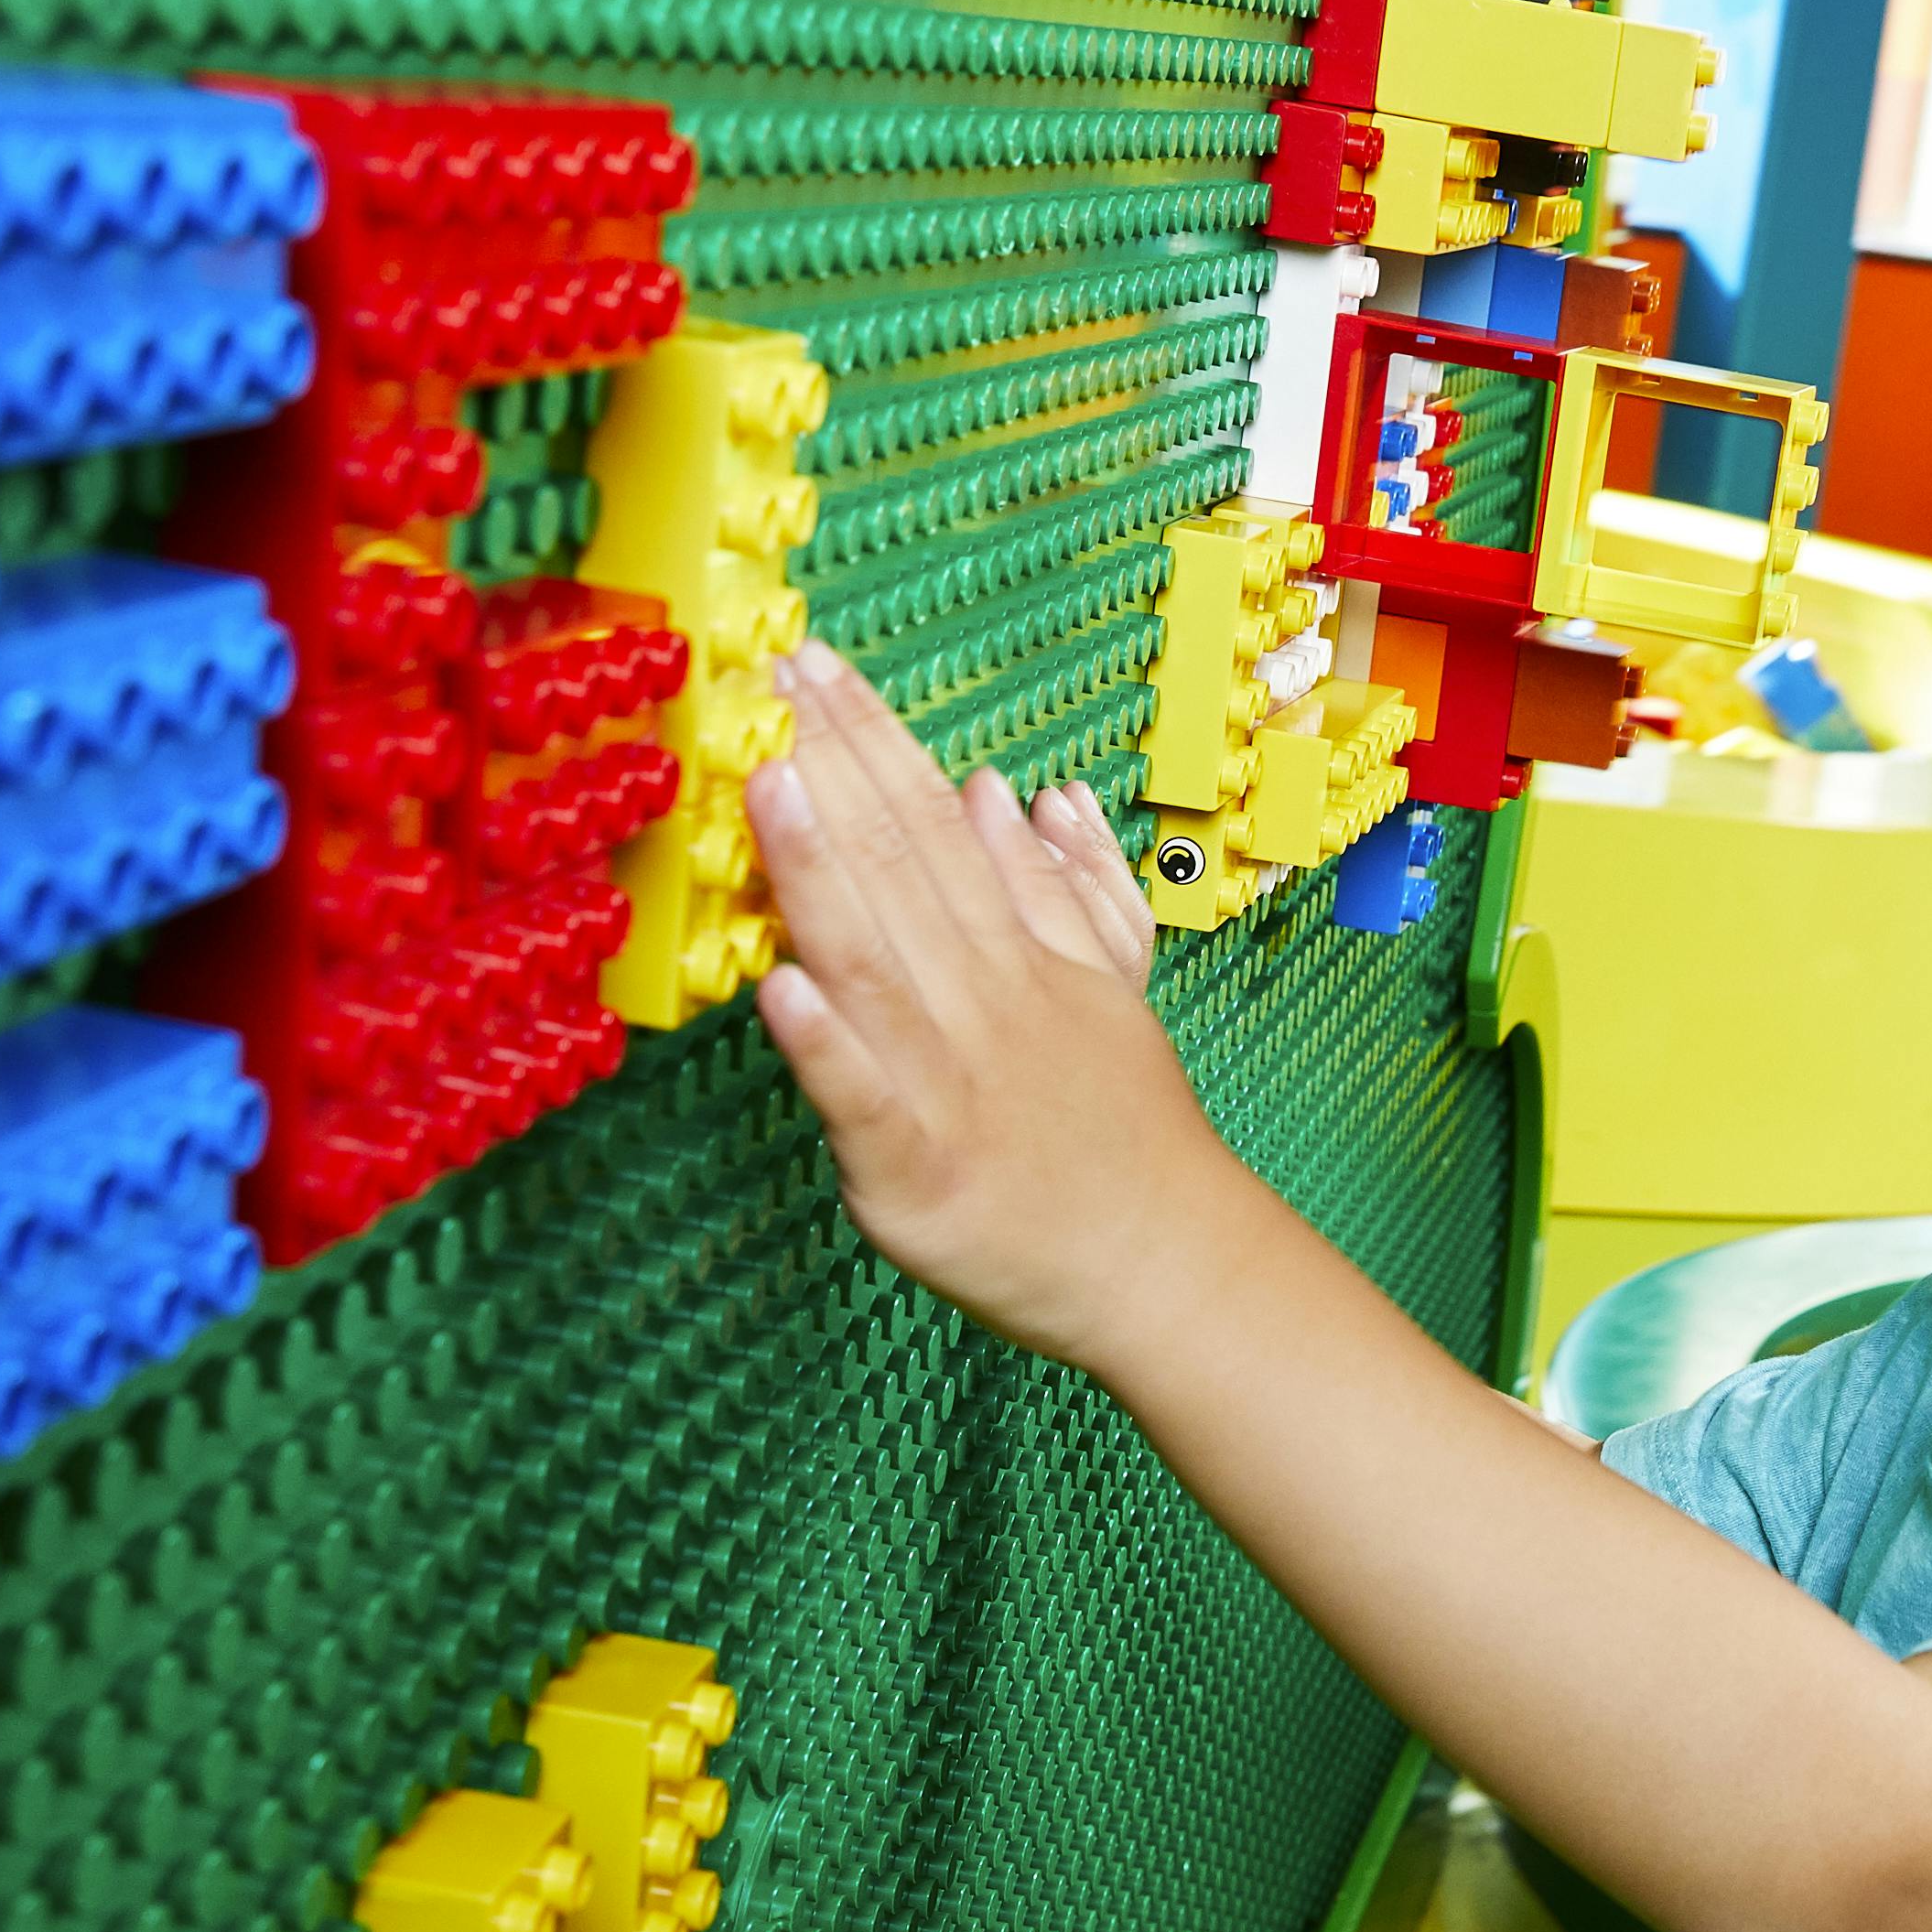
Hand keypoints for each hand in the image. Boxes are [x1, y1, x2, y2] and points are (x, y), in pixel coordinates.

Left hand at [751, 643, 1237, 1365]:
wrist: (1163, 1262)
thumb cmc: (1123, 1132)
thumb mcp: (1113, 986)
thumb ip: (1067, 888)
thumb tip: (1020, 794)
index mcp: (1023, 956)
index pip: (938, 826)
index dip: (874, 741)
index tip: (816, 668)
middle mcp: (983, 1003)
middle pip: (900, 870)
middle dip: (833, 768)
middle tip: (771, 680)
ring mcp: (946, 1083)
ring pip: (874, 962)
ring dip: (818, 872)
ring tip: (768, 784)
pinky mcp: (912, 1170)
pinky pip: (863, 1099)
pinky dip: (826, 1043)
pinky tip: (782, 985)